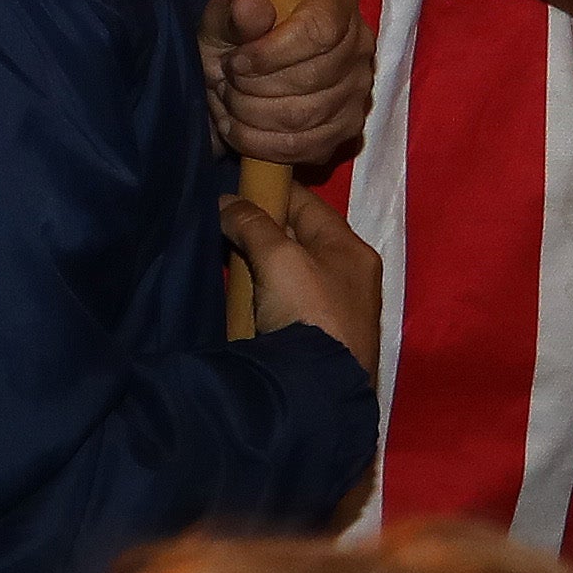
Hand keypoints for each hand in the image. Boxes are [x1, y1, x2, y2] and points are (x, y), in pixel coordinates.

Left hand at [197, 0, 373, 171]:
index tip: (237, 61)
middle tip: (227, 80)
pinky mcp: (346, 129)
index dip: (273, 51)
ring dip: (253, 113)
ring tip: (231, 99)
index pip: (321, 29)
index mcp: (336, 2)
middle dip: (255, 85)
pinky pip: (305, 146)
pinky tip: (239, 127)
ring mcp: (358, 91)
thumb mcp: (220, 21)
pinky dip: (260, 142)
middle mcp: (359, 45)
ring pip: (306, 116)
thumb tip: (252, 7)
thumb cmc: (231, 41)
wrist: (229, 80)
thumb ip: (233, 13)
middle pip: (313, 77)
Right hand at [228, 169, 389, 364]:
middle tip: (221, 223)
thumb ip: (252, 223)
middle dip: (260, 228)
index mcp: (351, 249)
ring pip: (287, 268)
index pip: (307, 203)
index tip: (233, 186)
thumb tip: (226, 203)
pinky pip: (283, 297)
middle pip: (297, 236)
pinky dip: (261, 290)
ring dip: (257, 261)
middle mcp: (348, 274)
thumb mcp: (278, 257)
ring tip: (223, 255)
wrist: (317, 386)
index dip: (270, 190)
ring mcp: (333, 307)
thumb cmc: (307, 311)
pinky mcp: (316, 334)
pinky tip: (240, 292)